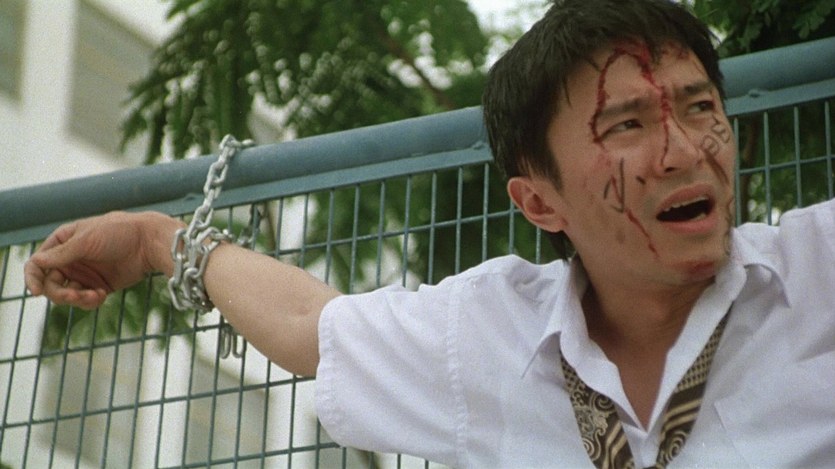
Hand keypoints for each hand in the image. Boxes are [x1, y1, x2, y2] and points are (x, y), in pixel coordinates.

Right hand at [24, 211, 181, 308]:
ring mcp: (85, 274)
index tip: (36, 292)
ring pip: (67, 295)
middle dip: (59, 293)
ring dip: (76, 299)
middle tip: (73, 296)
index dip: (33, 278)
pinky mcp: (100, 286)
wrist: (149, 242)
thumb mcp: (87, 240)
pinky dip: (90, 302)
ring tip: (94, 296)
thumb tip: (36, 262)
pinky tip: (102, 295)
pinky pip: (86, 300)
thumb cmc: (118, 233)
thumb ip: (62, 253)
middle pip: (51, 284)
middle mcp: (71, 259)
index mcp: (63, 242)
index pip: (38, 263)